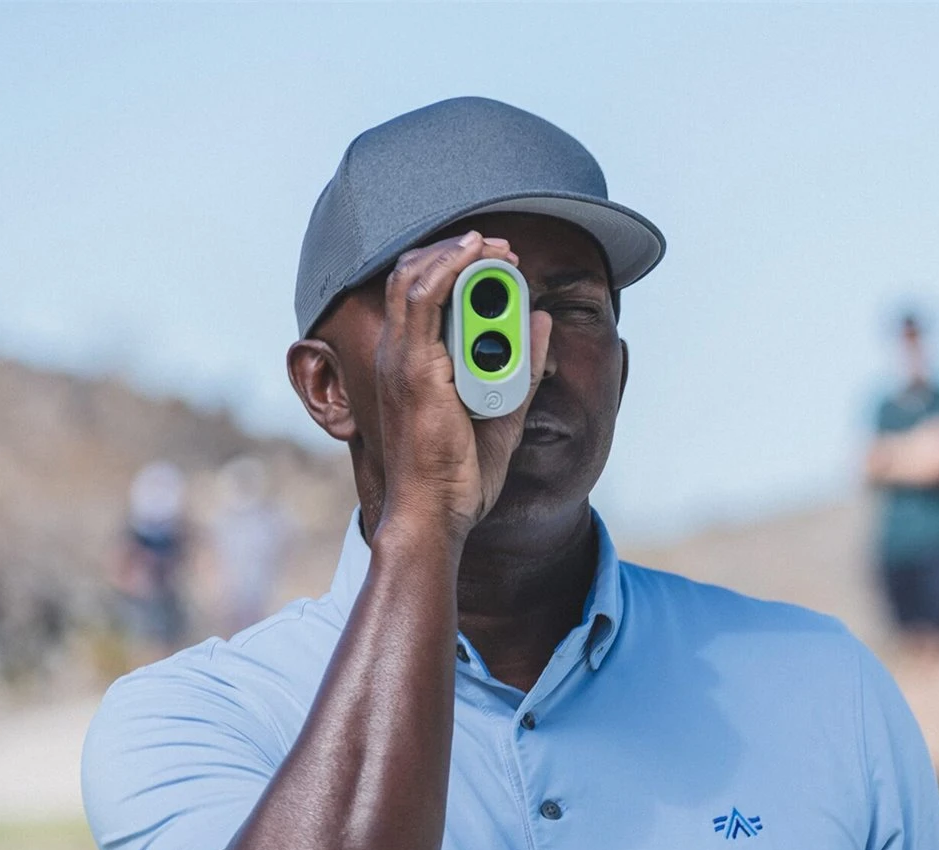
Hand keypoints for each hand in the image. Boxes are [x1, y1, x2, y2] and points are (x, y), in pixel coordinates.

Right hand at [373, 230, 552, 542]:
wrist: (433, 513)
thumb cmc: (455, 476)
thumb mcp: (504, 411)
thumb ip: (523, 367)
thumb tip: (542, 321)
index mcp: (410, 364)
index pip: (418, 294)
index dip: (453, 265)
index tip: (497, 260)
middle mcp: (397, 356)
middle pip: (411, 275)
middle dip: (456, 250)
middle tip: (502, 249)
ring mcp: (400, 360)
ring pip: (415, 276)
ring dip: (459, 252)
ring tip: (497, 247)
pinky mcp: (413, 369)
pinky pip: (425, 298)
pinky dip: (450, 267)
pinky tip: (476, 253)